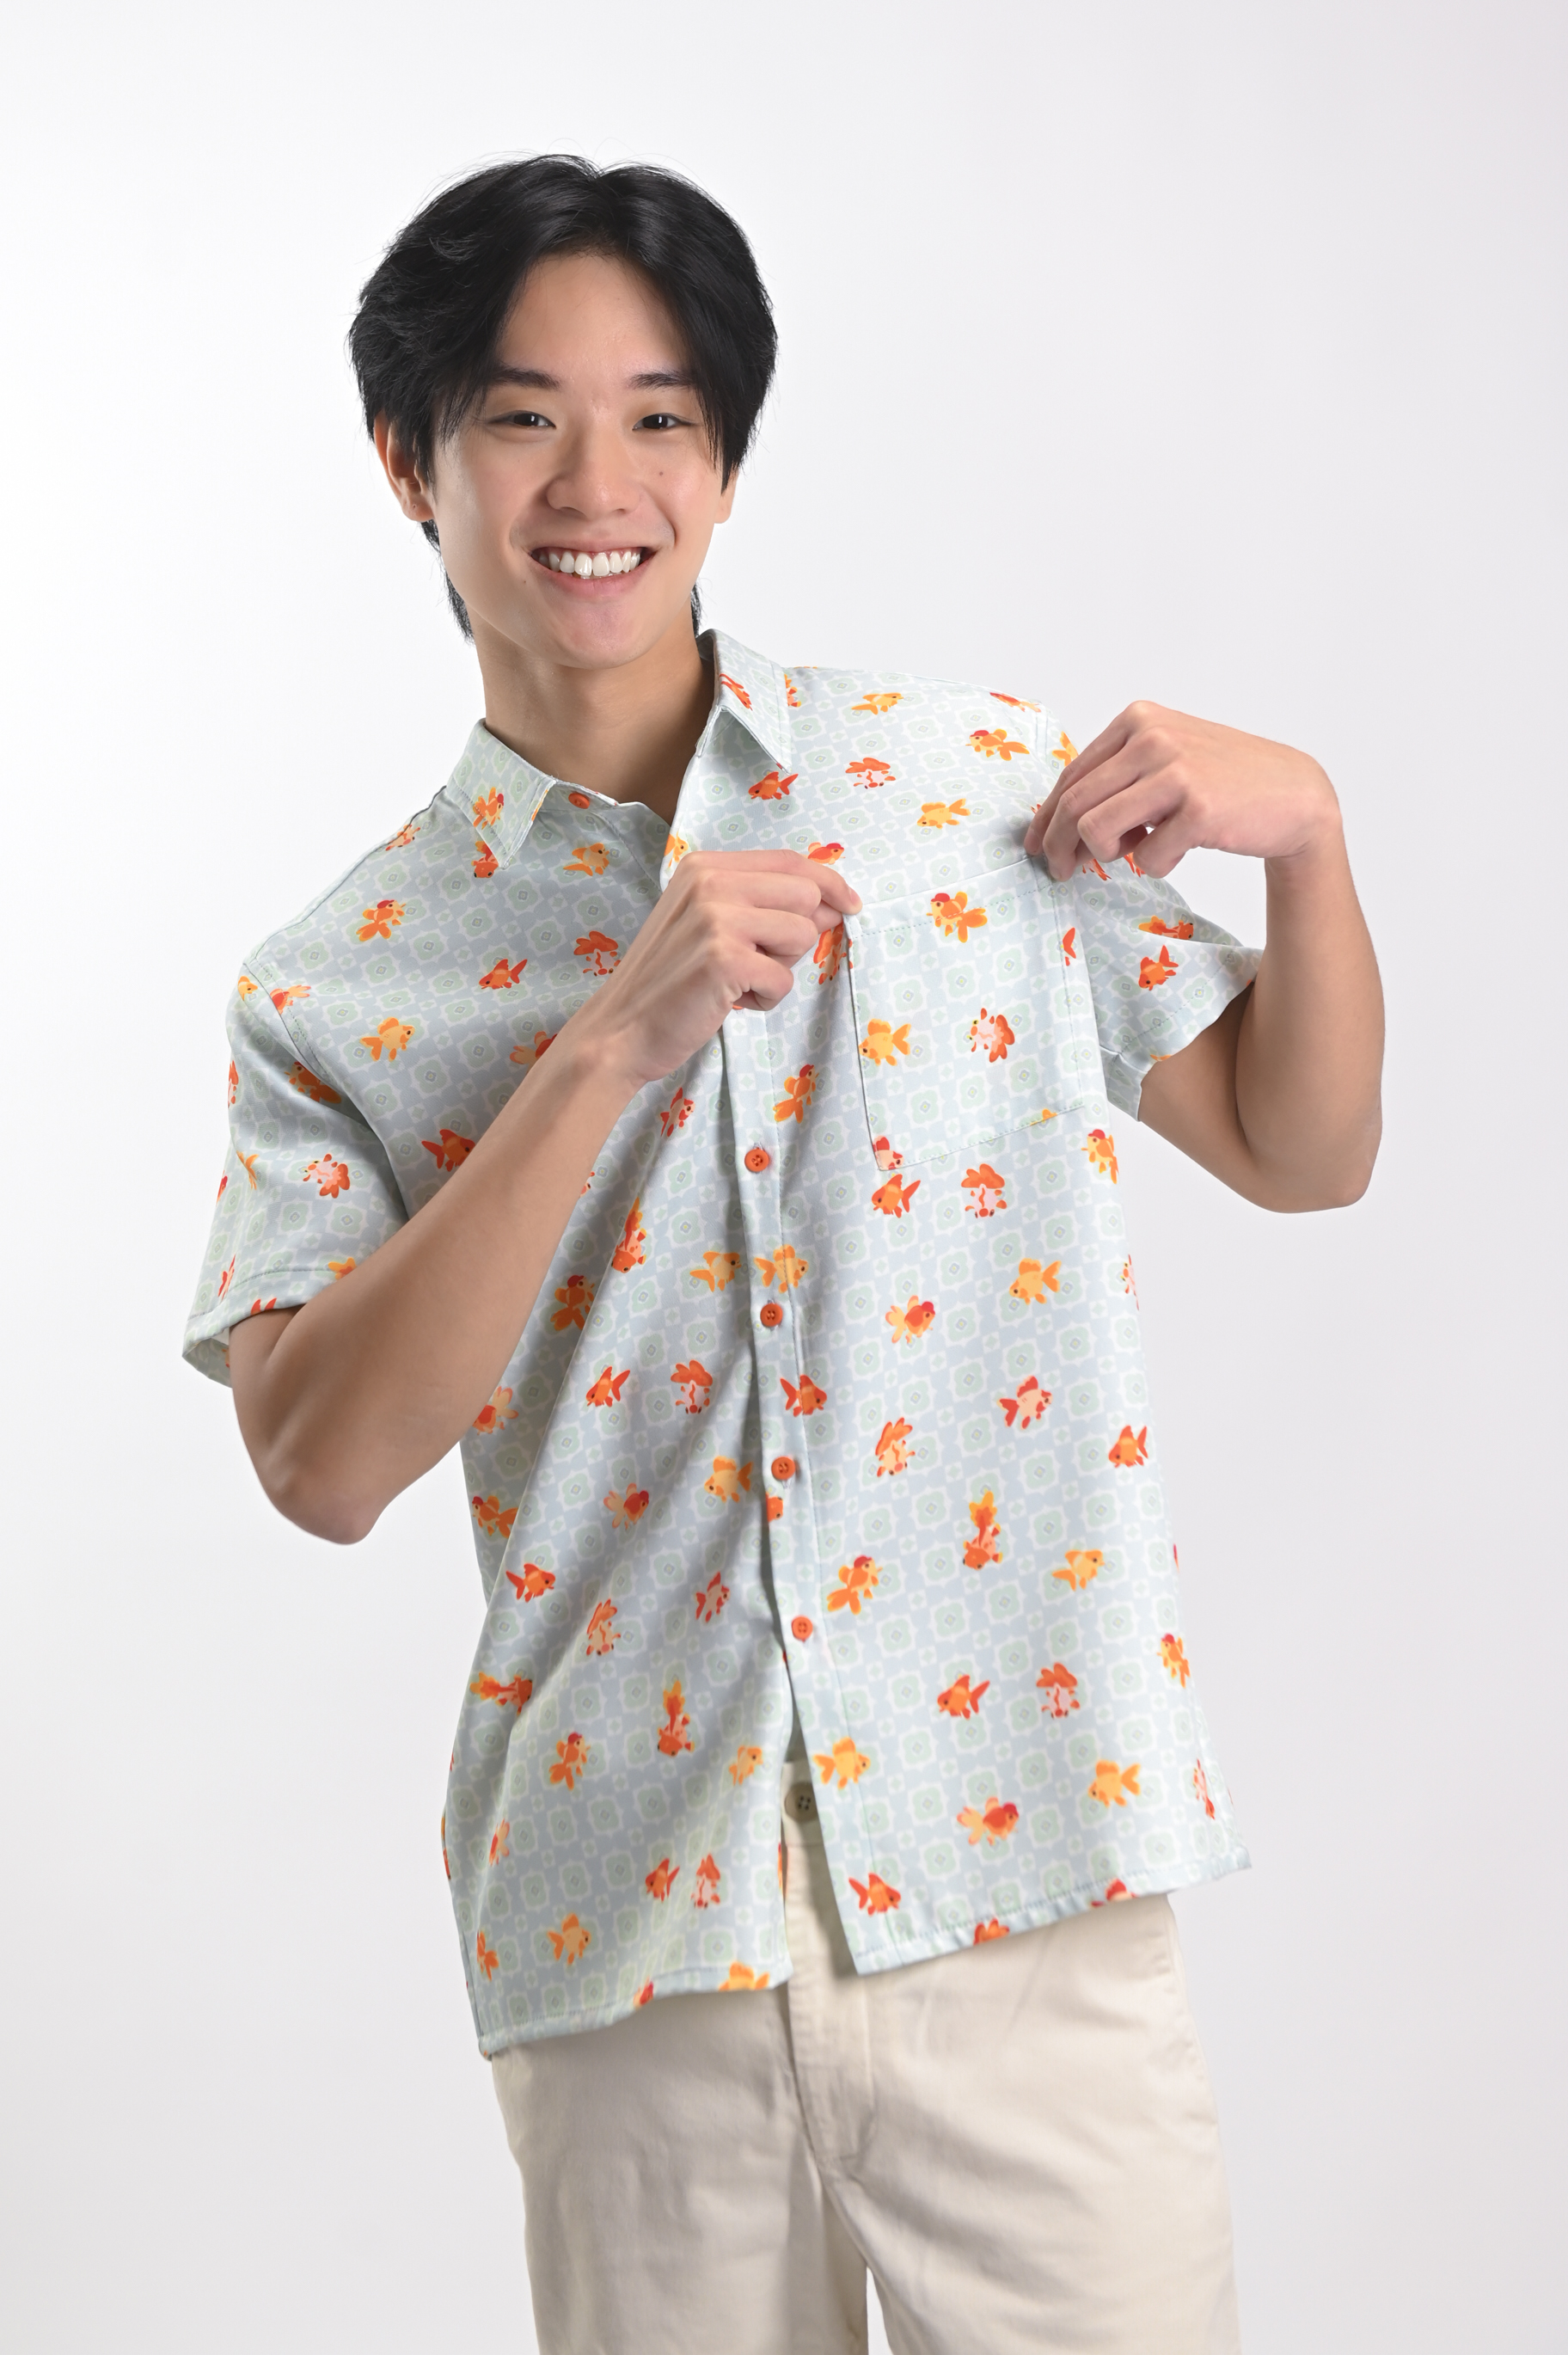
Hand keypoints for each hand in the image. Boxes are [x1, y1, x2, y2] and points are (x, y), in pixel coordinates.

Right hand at [573, 849, 861, 1091]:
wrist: (620, 1029)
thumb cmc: (669, 981)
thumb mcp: (707, 923)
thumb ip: (760, 904)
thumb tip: (833, 903)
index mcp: (706, 866)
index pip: (790, 861)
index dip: (829, 883)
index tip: (848, 904)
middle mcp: (711, 882)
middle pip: (806, 895)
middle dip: (796, 936)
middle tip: (757, 962)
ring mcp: (716, 918)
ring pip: (802, 935)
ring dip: (780, 968)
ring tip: (739, 981)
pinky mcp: (725, 959)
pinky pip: (784, 980)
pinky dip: (765, 1000)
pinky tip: (729, 1001)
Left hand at [1024, 702, 1340, 881]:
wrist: (1294, 795)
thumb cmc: (1224, 782)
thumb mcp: (1166, 759)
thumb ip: (1119, 777)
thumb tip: (1060, 820)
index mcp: (1139, 720)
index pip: (1073, 775)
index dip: (1046, 817)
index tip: (1037, 845)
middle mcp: (1153, 737)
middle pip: (1075, 804)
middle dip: (1058, 846)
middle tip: (1061, 872)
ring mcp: (1175, 769)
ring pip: (1095, 829)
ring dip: (1106, 855)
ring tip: (1133, 851)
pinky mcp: (1197, 807)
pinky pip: (1145, 857)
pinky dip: (1155, 864)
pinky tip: (1179, 849)